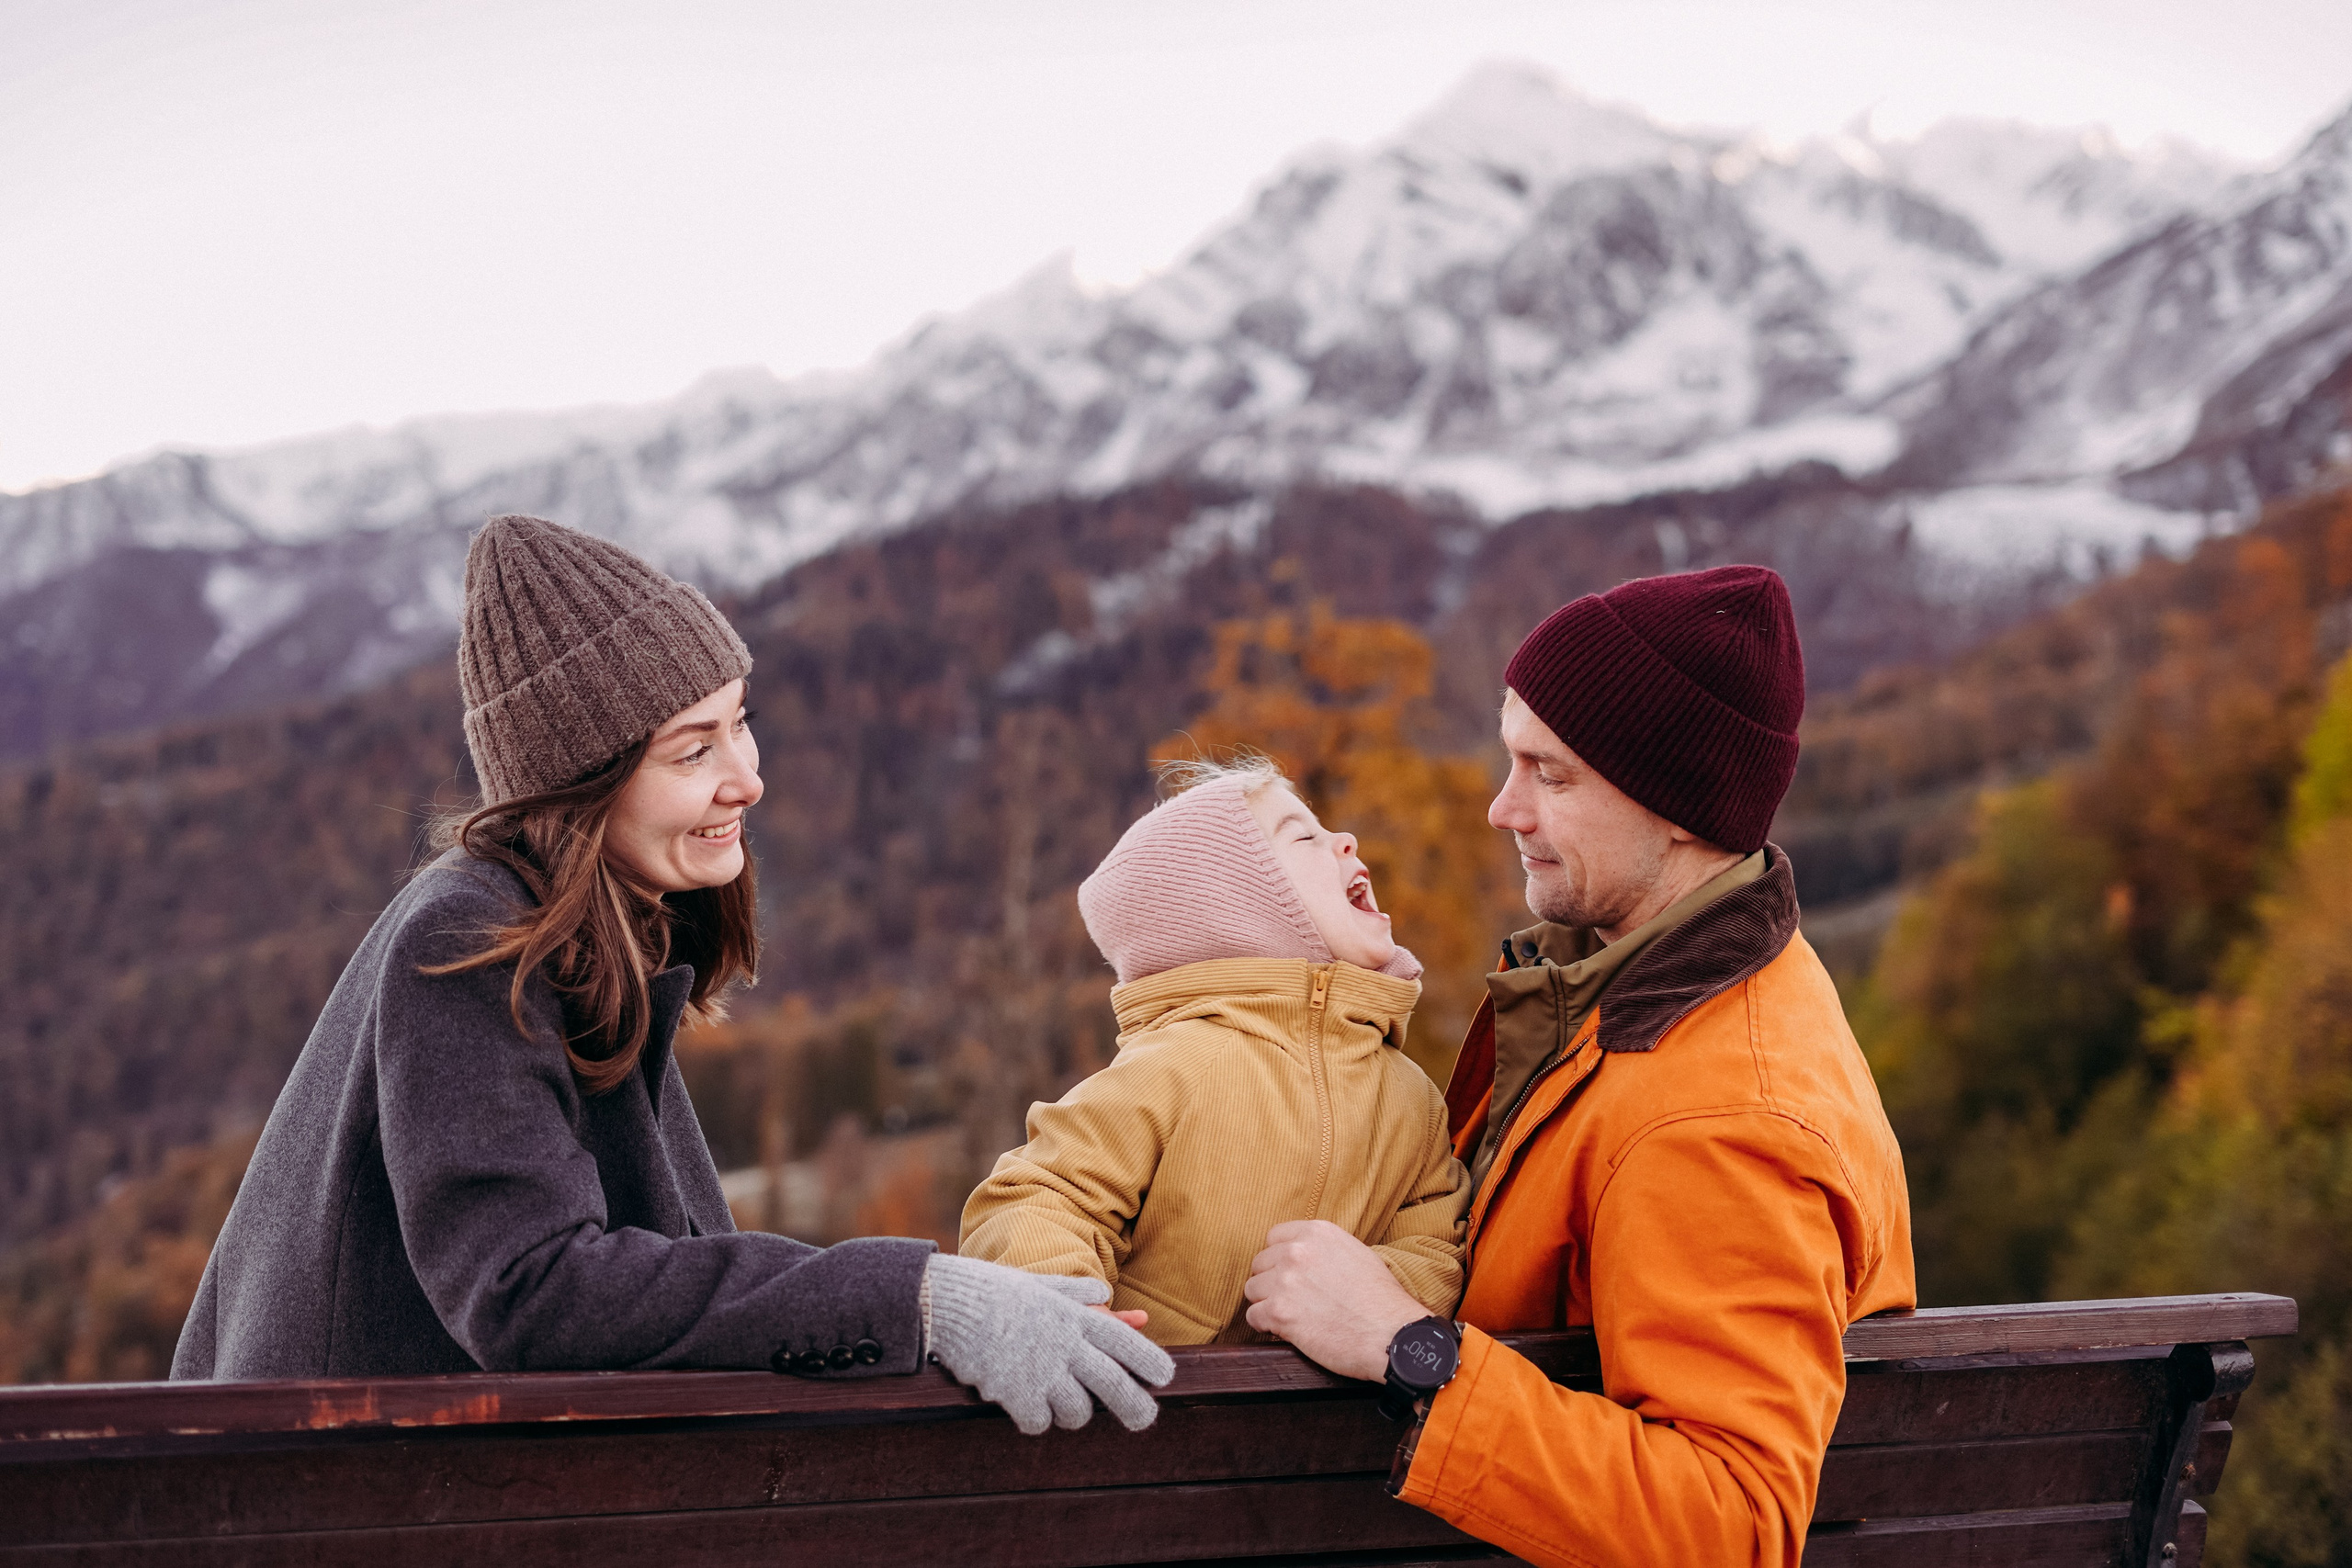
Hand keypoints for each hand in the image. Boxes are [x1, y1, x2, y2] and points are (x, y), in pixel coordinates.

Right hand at [923, 1257, 1174, 1434]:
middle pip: (1114, 1386)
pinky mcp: (1016, 1394)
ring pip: (1078, 1412)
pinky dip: (1035, 1420)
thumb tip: (1109, 1297)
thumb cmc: (994, 1292)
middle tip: (1143, 1421)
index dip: (1149, 1361)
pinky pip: (1039, 1422)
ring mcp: (1042, 1371)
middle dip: (1135, 1408)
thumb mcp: (1041, 1285)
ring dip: (1073, 1414)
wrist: (949, 1303)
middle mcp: (1065, 1344)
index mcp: (1074, 1316)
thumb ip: (1077, 1294)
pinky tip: (1026, 1408)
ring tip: (1060, 1405)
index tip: (1166, 1379)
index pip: (1124, 1343)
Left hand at [1244, 1219, 1425, 1380]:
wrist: (1390, 1335)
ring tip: (1289, 1316)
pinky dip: (1265, 1326)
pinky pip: (1253, 1317)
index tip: (1289, 1274)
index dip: (1279, 1258)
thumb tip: (1305, 1256)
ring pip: (1253, 1290)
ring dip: (1266, 1304)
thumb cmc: (1381, 1300)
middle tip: (1290, 1300)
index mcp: (1317, 1233)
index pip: (1274, 1237)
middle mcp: (1297, 1251)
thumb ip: (1324, 1250)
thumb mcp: (1356, 1254)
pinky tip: (1284, 1331)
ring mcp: (1285, 1281)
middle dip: (1271, 1282)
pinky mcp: (1279, 1312)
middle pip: (1260, 1263)